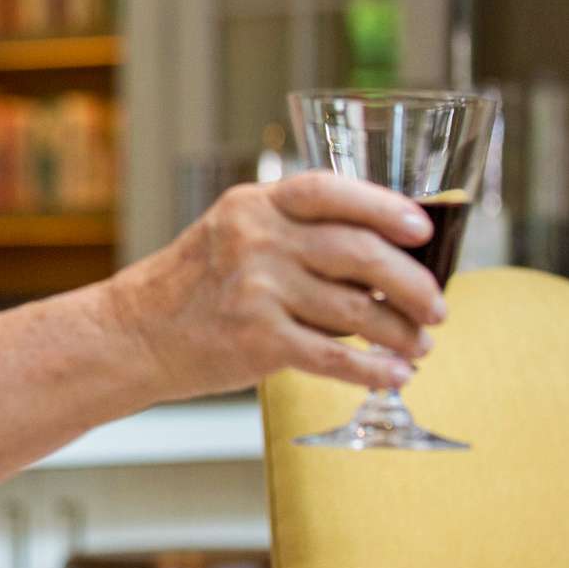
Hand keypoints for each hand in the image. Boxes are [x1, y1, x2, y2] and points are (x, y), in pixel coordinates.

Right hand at [107, 172, 447, 399]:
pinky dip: (373, 370)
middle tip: (435, 306)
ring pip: (357, 310)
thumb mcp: (231, 235)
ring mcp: (256, 291)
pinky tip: (392, 376)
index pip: (331, 191)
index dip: (385, 206)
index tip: (422, 230)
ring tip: (419, 345)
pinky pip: (334, 357)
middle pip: (360, 252)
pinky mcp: (256, 341)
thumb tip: (383, 259)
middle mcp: (256, 242)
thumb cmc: (190, 289)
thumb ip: (293, 234)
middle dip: (412, 283)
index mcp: (254, 206)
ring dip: (400, 333)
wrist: (132, 334)